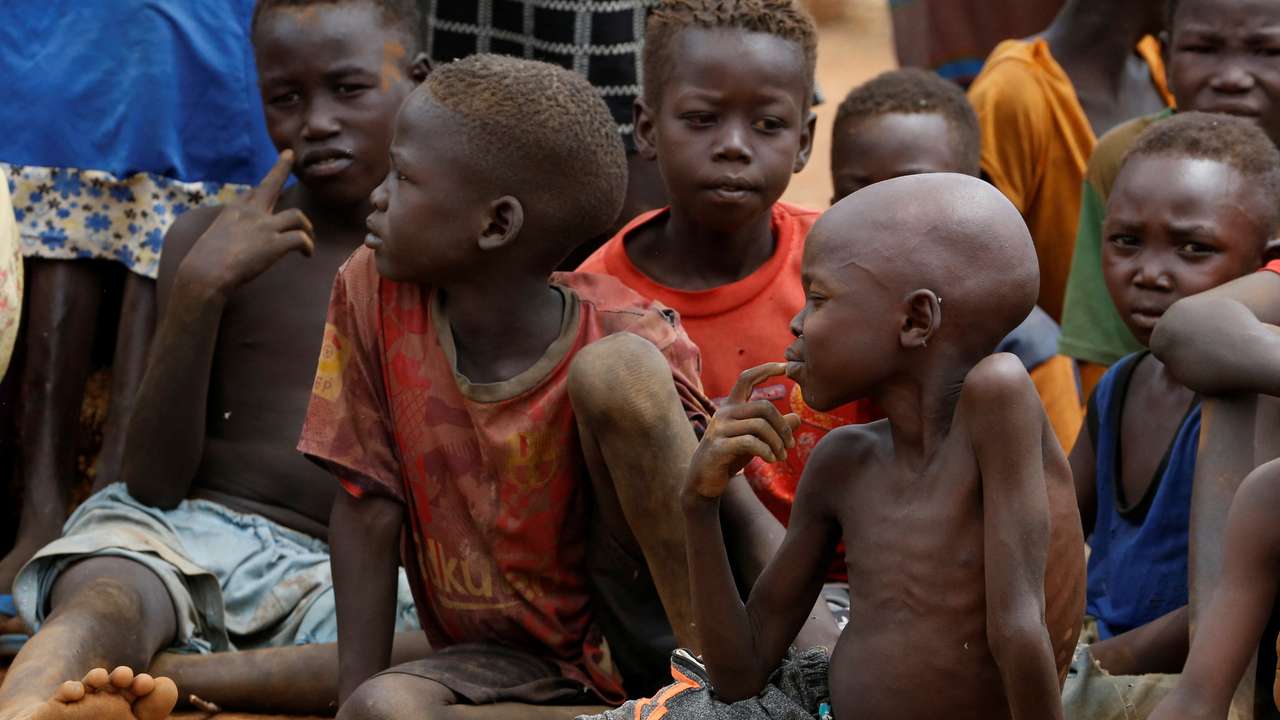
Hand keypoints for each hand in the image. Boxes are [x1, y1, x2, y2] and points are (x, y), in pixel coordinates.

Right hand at [178, 151, 314, 296]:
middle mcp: (250, 213)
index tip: (264, 187)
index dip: (260, 192)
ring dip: (307, 228)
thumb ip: (227, 237)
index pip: (251, 194)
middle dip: (280, 168)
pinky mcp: (275, 243)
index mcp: (233, 211)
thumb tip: (230, 246)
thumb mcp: (212, 241)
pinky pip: (301, 239)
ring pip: (298, 216)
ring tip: (309, 240)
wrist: (205, 273)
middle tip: (288, 155)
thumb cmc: (203, 265)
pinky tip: (307, 254)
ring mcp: (264, 226)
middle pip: (270, 184)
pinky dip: (308, 246)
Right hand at [686, 363, 800, 500]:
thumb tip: (798, 417)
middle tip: (790, 445)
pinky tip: (771, 460)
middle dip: (783, 426)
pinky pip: (750, 442)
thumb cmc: (731, 455)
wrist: (704, 479)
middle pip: (764, 407)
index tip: (786, 367)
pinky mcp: (719, 446)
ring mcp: (720, 429)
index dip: (766, 369)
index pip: (747, 378)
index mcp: (732, 406)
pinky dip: (766, 451)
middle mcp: (724, 413)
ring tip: (781, 457)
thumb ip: (773, 427)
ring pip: (760, 425)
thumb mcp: (755, 438)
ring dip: (777, 443)